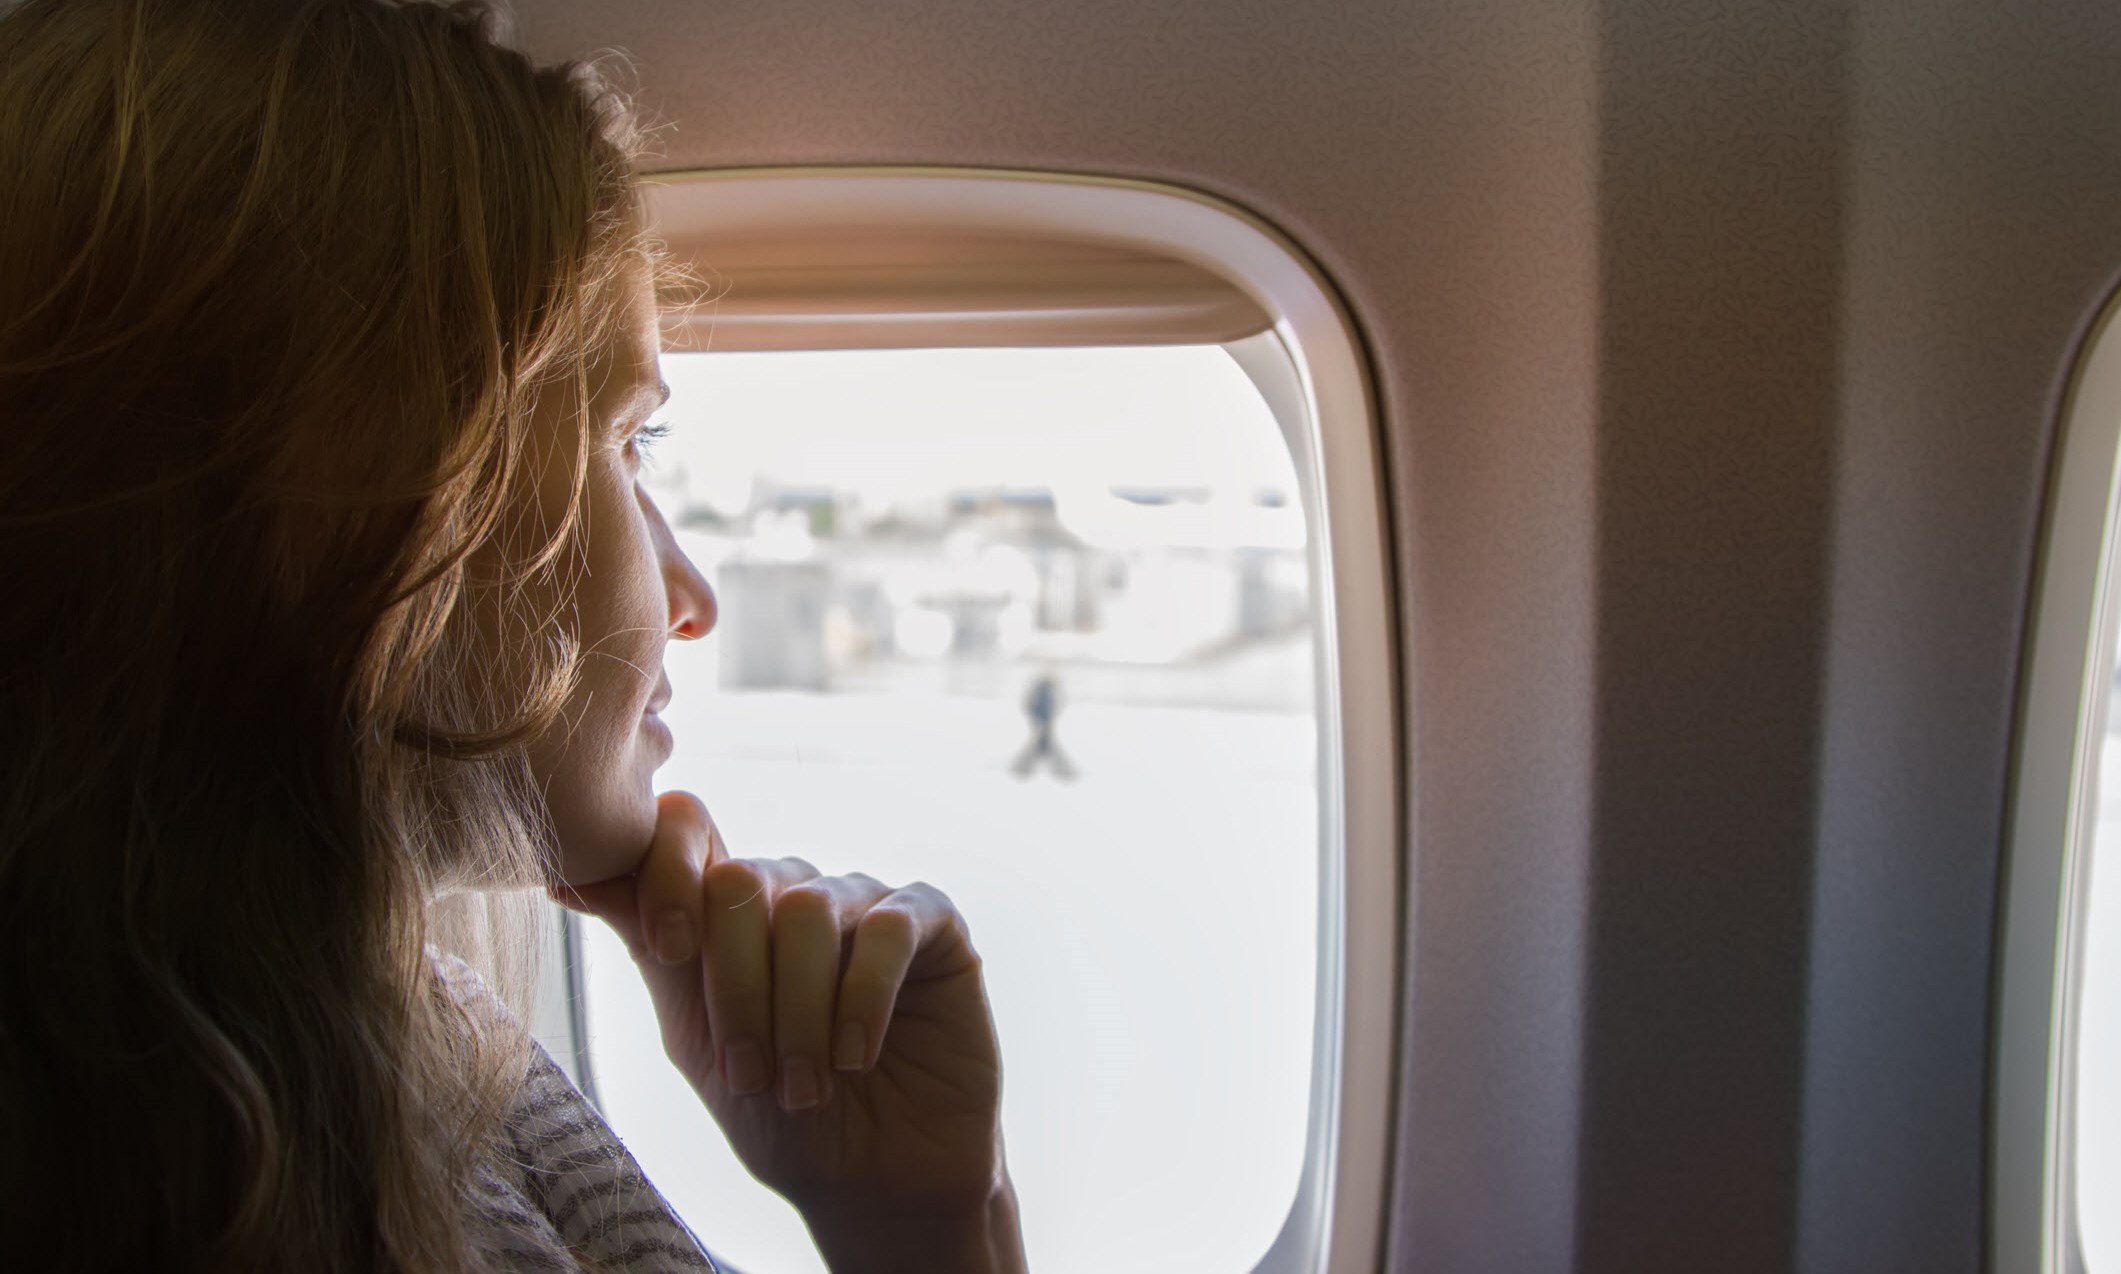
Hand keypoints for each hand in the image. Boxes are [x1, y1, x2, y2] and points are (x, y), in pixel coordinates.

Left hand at [552, 791, 1023, 1270]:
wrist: (872, 1181)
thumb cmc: (780, 1114)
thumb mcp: (697, 1037)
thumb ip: (651, 947)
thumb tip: (565, 871)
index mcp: (730, 907)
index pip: (687, 828)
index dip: (666, 872)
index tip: (669, 950)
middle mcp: (796, 889)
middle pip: (741, 880)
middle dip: (736, 989)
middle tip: (750, 1076)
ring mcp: (866, 901)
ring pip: (809, 909)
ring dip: (798, 1013)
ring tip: (806, 1087)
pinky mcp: (933, 923)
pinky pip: (888, 928)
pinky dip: (862, 999)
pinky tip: (856, 1056)